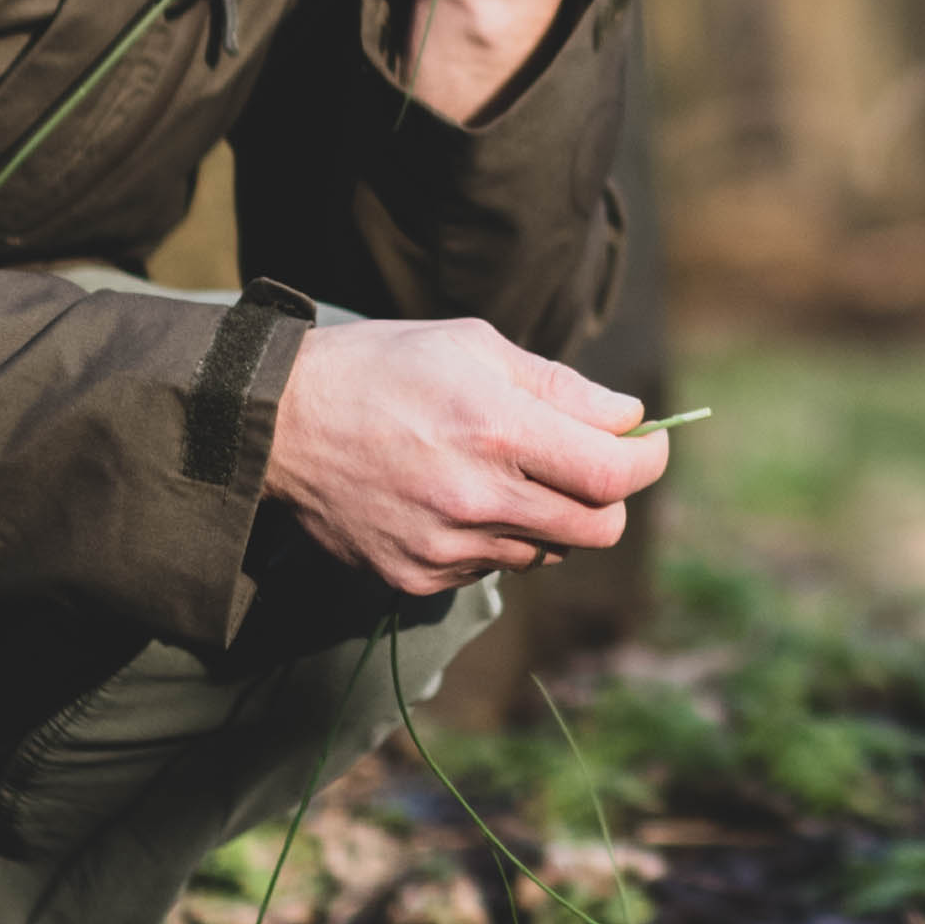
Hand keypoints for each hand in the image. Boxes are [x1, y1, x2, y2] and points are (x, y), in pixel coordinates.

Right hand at [259, 316, 667, 594]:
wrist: (277, 423)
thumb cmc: (382, 367)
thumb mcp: (473, 345)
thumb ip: (559, 386)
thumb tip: (627, 418)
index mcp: (497, 431)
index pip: (613, 475)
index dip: (647, 460)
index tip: (646, 445)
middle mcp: (477, 499)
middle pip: (597, 530)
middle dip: (608, 498)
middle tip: (587, 466)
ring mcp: (445, 548)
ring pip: (546, 552)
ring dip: (546, 518)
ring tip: (500, 473)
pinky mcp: (416, 578)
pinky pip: (489, 568)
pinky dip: (492, 538)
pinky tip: (451, 498)